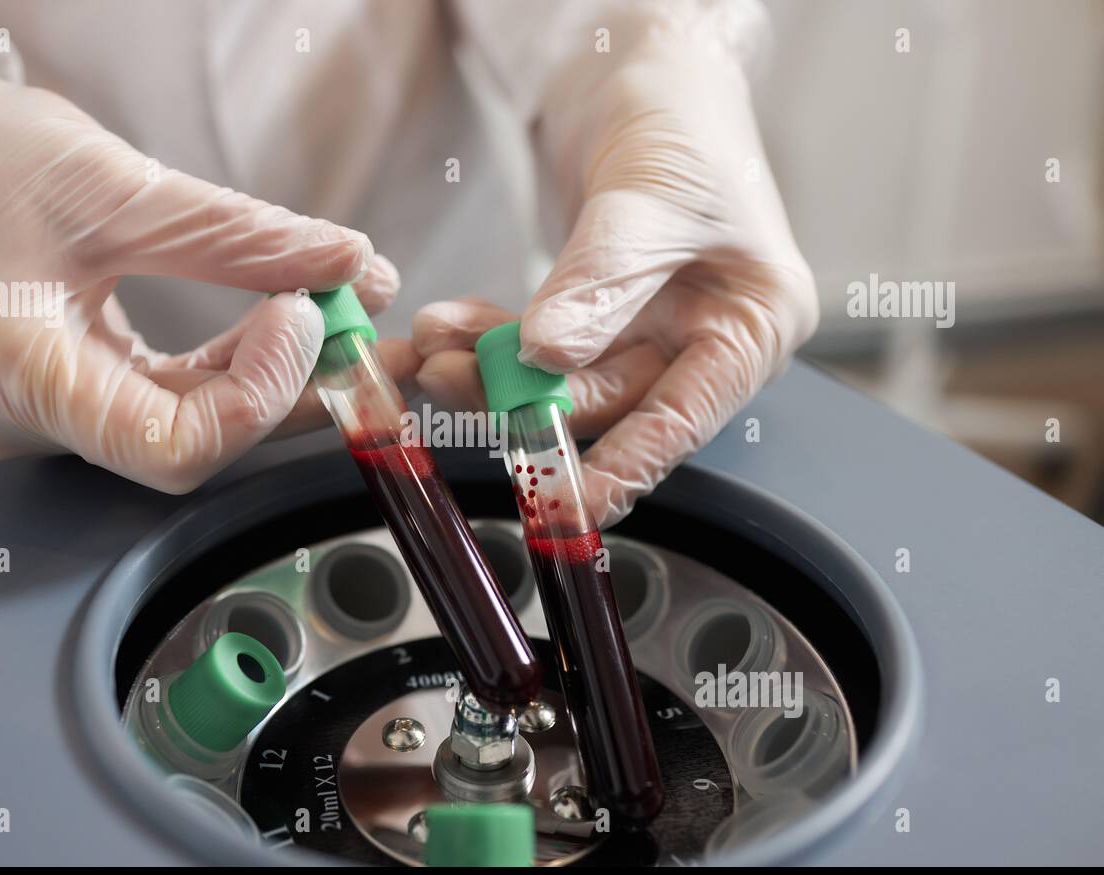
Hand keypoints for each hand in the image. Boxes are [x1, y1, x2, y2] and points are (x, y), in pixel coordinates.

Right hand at [0, 6, 409, 490]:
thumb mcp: (121, 187)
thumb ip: (242, 238)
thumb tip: (349, 264)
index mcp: (17, 380)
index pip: (173, 449)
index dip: (260, 396)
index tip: (304, 314)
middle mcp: (29, 421)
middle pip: (190, 444)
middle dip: (283, 387)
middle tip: (350, 322)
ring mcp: (52, 415)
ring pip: (191, 427)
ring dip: (269, 376)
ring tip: (325, 311)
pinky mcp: (75, 394)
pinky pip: (174, 401)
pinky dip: (235, 366)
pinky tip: (278, 321)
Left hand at [414, 28, 815, 526]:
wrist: (642, 57)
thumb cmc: (684, 114)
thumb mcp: (648, 198)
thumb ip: (599, 283)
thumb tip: (546, 357)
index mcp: (753, 322)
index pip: (687, 416)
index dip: (624, 464)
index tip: (566, 505)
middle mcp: (703, 335)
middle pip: (610, 398)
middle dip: (525, 399)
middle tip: (453, 384)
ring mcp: (647, 322)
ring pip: (563, 374)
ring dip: (493, 369)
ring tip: (432, 351)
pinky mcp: (596, 304)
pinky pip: (538, 338)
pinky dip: (490, 335)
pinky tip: (446, 326)